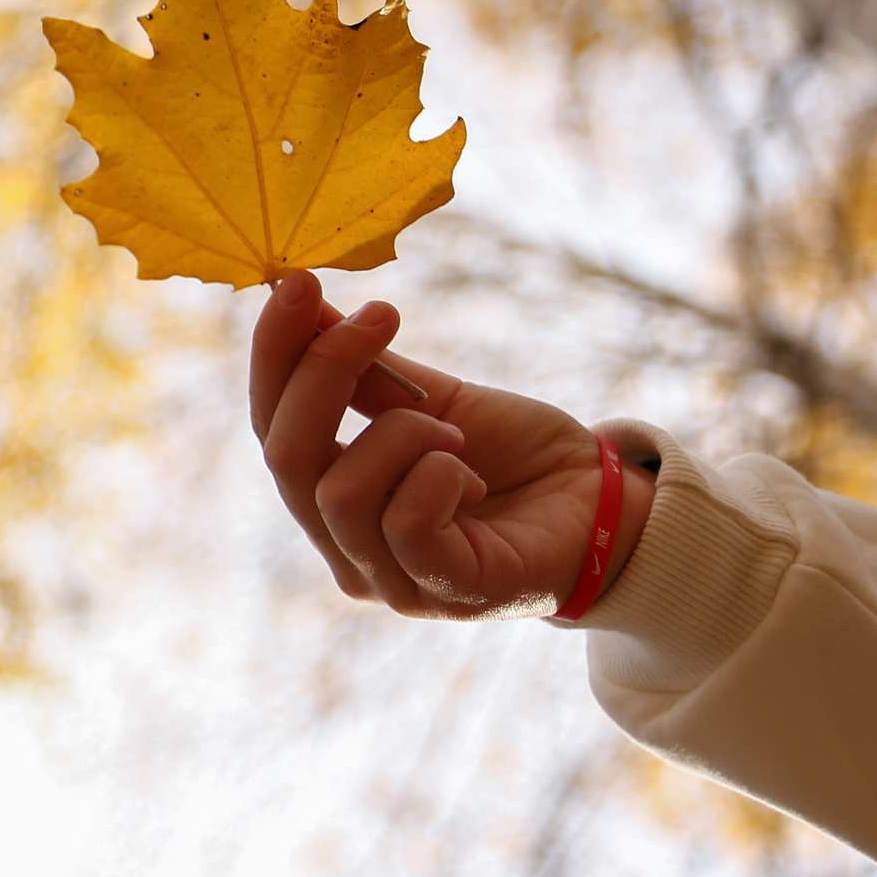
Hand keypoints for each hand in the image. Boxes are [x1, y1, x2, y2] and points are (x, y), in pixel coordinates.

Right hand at [251, 272, 651, 618]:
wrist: (606, 506)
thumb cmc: (517, 457)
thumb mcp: (435, 402)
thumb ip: (365, 373)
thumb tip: (304, 304)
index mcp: (331, 500)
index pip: (270, 428)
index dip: (275, 354)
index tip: (298, 284)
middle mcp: (344, 549)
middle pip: (286, 458)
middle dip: (321, 373)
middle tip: (378, 315)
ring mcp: (388, 580)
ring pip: (340, 491)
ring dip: (404, 434)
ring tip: (454, 434)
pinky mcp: (442, 592)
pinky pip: (406, 523)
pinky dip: (438, 475)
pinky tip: (471, 474)